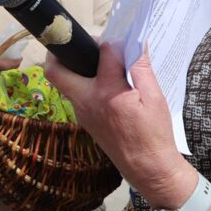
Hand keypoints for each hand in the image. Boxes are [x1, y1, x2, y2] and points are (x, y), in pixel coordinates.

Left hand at [44, 44, 192, 207]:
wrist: (148, 168)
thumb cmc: (154, 134)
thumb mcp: (155, 97)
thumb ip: (141, 67)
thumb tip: (136, 43)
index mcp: (108, 93)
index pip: (103, 54)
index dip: (112, 43)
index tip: (121, 42)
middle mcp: (87, 102)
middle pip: (56, 70)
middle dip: (63, 51)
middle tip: (85, 46)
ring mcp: (82, 112)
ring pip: (64, 83)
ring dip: (74, 68)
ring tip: (98, 63)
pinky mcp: (84, 120)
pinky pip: (75, 94)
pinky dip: (84, 82)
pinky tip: (104, 82)